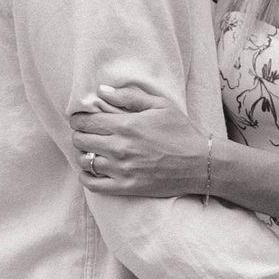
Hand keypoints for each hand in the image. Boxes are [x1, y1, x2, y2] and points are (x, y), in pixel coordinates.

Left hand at [70, 82, 212, 198]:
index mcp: (127, 125)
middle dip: (79, 134)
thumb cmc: (182, 131)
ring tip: (90, 150)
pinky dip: (86, 177)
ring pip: (85, 161)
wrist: (201, 163)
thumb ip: (129, 97)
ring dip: (83, 154)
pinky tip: (92, 170)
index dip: (78, 118)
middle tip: (85, 132)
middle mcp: (120, 147)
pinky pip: (93, 184)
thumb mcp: (160, 105)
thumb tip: (101, 91)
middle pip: (81, 140)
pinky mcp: (126, 187)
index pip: (87, 120)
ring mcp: (122, 169)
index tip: (79, 118)